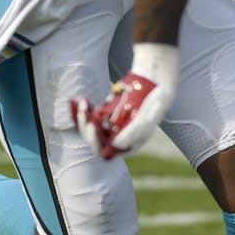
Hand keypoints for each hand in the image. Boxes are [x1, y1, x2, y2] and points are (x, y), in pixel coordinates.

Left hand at [70, 43, 178, 159]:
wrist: (153, 82)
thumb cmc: (154, 101)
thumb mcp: (145, 118)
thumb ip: (131, 134)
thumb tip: (113, 146)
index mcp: (129, 145)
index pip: (107, 152)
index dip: (96, 142)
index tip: (92, 125)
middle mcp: (118, 138)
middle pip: (95, 140)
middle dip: (86, 127)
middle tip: (83, 112)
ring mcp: (111, 126)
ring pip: (90, 128)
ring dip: (83, 117)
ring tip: (83, 102)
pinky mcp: (105, 114)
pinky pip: (90, 115)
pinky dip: (85, 109)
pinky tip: (81, 100)